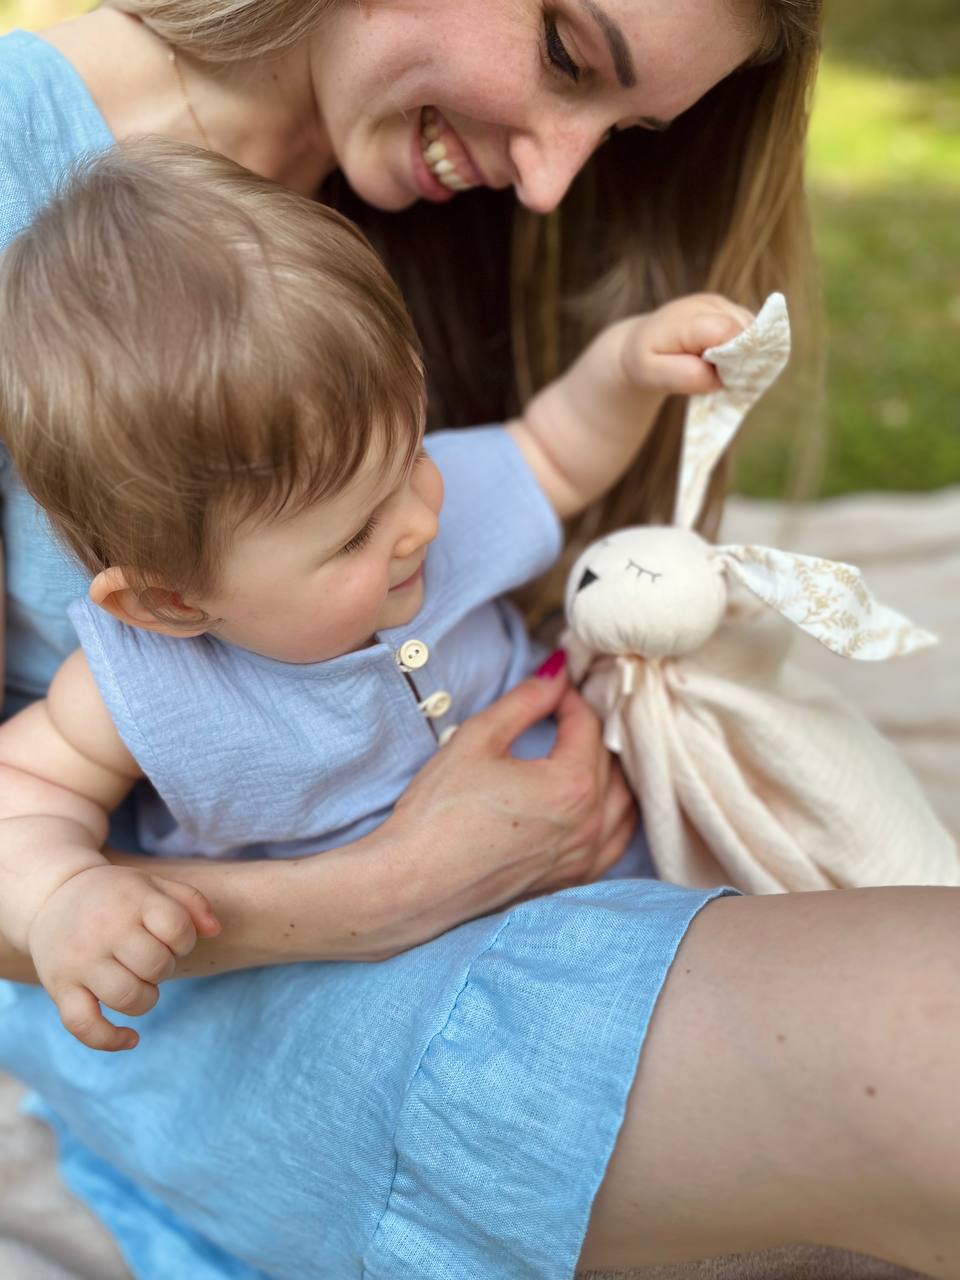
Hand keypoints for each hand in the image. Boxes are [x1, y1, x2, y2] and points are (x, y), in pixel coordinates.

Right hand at [28, 865, 219, 1051]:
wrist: (52, 896)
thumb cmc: (116, 895)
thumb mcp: (154, 885)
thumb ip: (191, 903)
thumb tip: (216, 931)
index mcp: (132, 901)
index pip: (177, 929)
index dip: (185, 940)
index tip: (172, 938)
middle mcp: (103, 931)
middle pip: (156, 966)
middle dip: (164, 968)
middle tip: (151, 959)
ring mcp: (79, 961)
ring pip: (127, 998)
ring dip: (146, 999)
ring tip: (140, 985)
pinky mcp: (59, 988)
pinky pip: (84, 1025)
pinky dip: (110, 1040)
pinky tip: (131, 1039)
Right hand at [376, 660, 636, 952]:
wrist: (413, 883)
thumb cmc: (438, 813)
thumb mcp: (477, 738)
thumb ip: (525, 700)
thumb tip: (558, 672)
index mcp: (572, 785)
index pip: (588, 725)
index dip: (568, 698)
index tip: (550, 688)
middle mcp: (589, 825)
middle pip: (610, 760)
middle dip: (589, 729)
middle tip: (562, 712)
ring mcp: (583, 859)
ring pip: (624, 802)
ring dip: (610, 770)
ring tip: (582, 750)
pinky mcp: (570, 881)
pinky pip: (615, 841)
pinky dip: (613, 813)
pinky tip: (595, 802)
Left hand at [613, 293, 754, 396]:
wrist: (639, 344)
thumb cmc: (645, 362)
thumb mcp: (652, 375)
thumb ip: (684, 376)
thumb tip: (716, 375)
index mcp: (687, 319)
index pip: (727, 331)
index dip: (734, 356)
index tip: (723, 376)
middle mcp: (707, 304)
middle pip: (745, 329)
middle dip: (740, 357)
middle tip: (720, 375)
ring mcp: (720, 303)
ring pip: (752, 328)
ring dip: (743, 352)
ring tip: (717, 366)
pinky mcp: (728, 308)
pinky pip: (750, 328)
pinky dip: (743, 347)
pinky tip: (723, 358)